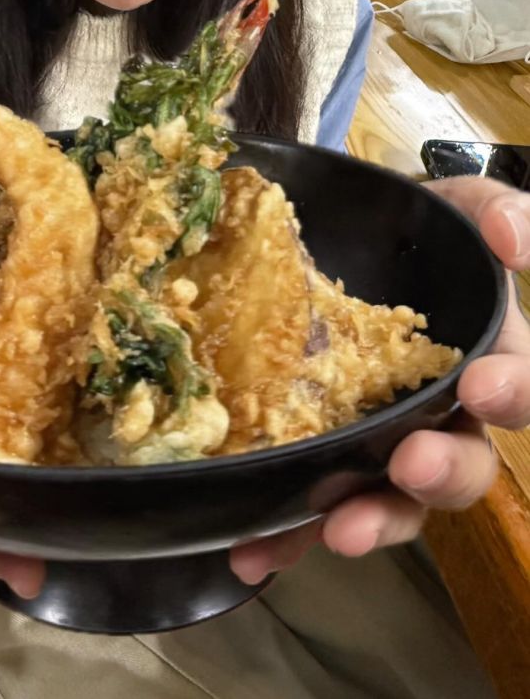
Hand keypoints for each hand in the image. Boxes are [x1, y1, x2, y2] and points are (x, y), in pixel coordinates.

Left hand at [230, 176, 529, 584]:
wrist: (333, 242)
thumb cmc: (404, 228)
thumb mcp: (455, 206)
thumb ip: (495, 211)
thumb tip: (512, 239)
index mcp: (483, 355)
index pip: (516, 384)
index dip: (512, 391)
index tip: (483, 386)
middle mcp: (440, 412)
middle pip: (463, 464)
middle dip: (441, 474)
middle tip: (410, 467)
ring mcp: (381, 442)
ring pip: (393, 500)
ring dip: (370, 520)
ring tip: (335, 531)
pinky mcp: (324, 456)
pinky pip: (315, 504)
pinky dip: (290, 534)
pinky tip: (253, 552)